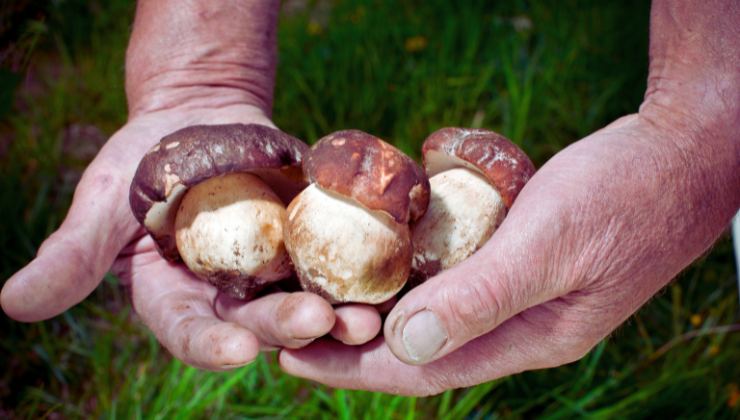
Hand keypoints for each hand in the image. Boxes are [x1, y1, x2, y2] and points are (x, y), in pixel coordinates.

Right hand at [1, 0, 381, 369]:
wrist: (198, 121)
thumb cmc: (141, 163)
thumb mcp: (102, 205)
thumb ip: (72, 257)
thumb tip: (12, 304)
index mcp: (178, 300)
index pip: (193, 333)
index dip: (212, 344)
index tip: (236, 349)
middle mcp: (231, 297)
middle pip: (259, 324)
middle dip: (287, 328)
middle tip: (319, 321)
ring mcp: (275, 271)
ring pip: (307, 302)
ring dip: (339, 313)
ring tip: (365, 317)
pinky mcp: (310, 241)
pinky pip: (338, 259)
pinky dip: (360, 269)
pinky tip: (385, 275)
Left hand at [279, 111, 737, 393]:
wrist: (679, 155)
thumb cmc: (625, 195)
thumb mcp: (553, 242)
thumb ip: (484, 296)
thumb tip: (404, 344)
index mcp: (531, 338)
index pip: (427, 370)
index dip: (355, 368)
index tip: (292, 357)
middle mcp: (519, 324)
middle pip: (421, 346)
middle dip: (354, 343)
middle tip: (288, 326)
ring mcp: (519, 291)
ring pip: (434, 312)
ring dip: (379, 308)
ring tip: (320, 295)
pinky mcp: (519, 257)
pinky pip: (453, 276)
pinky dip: (412, 273)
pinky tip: (382, 257)